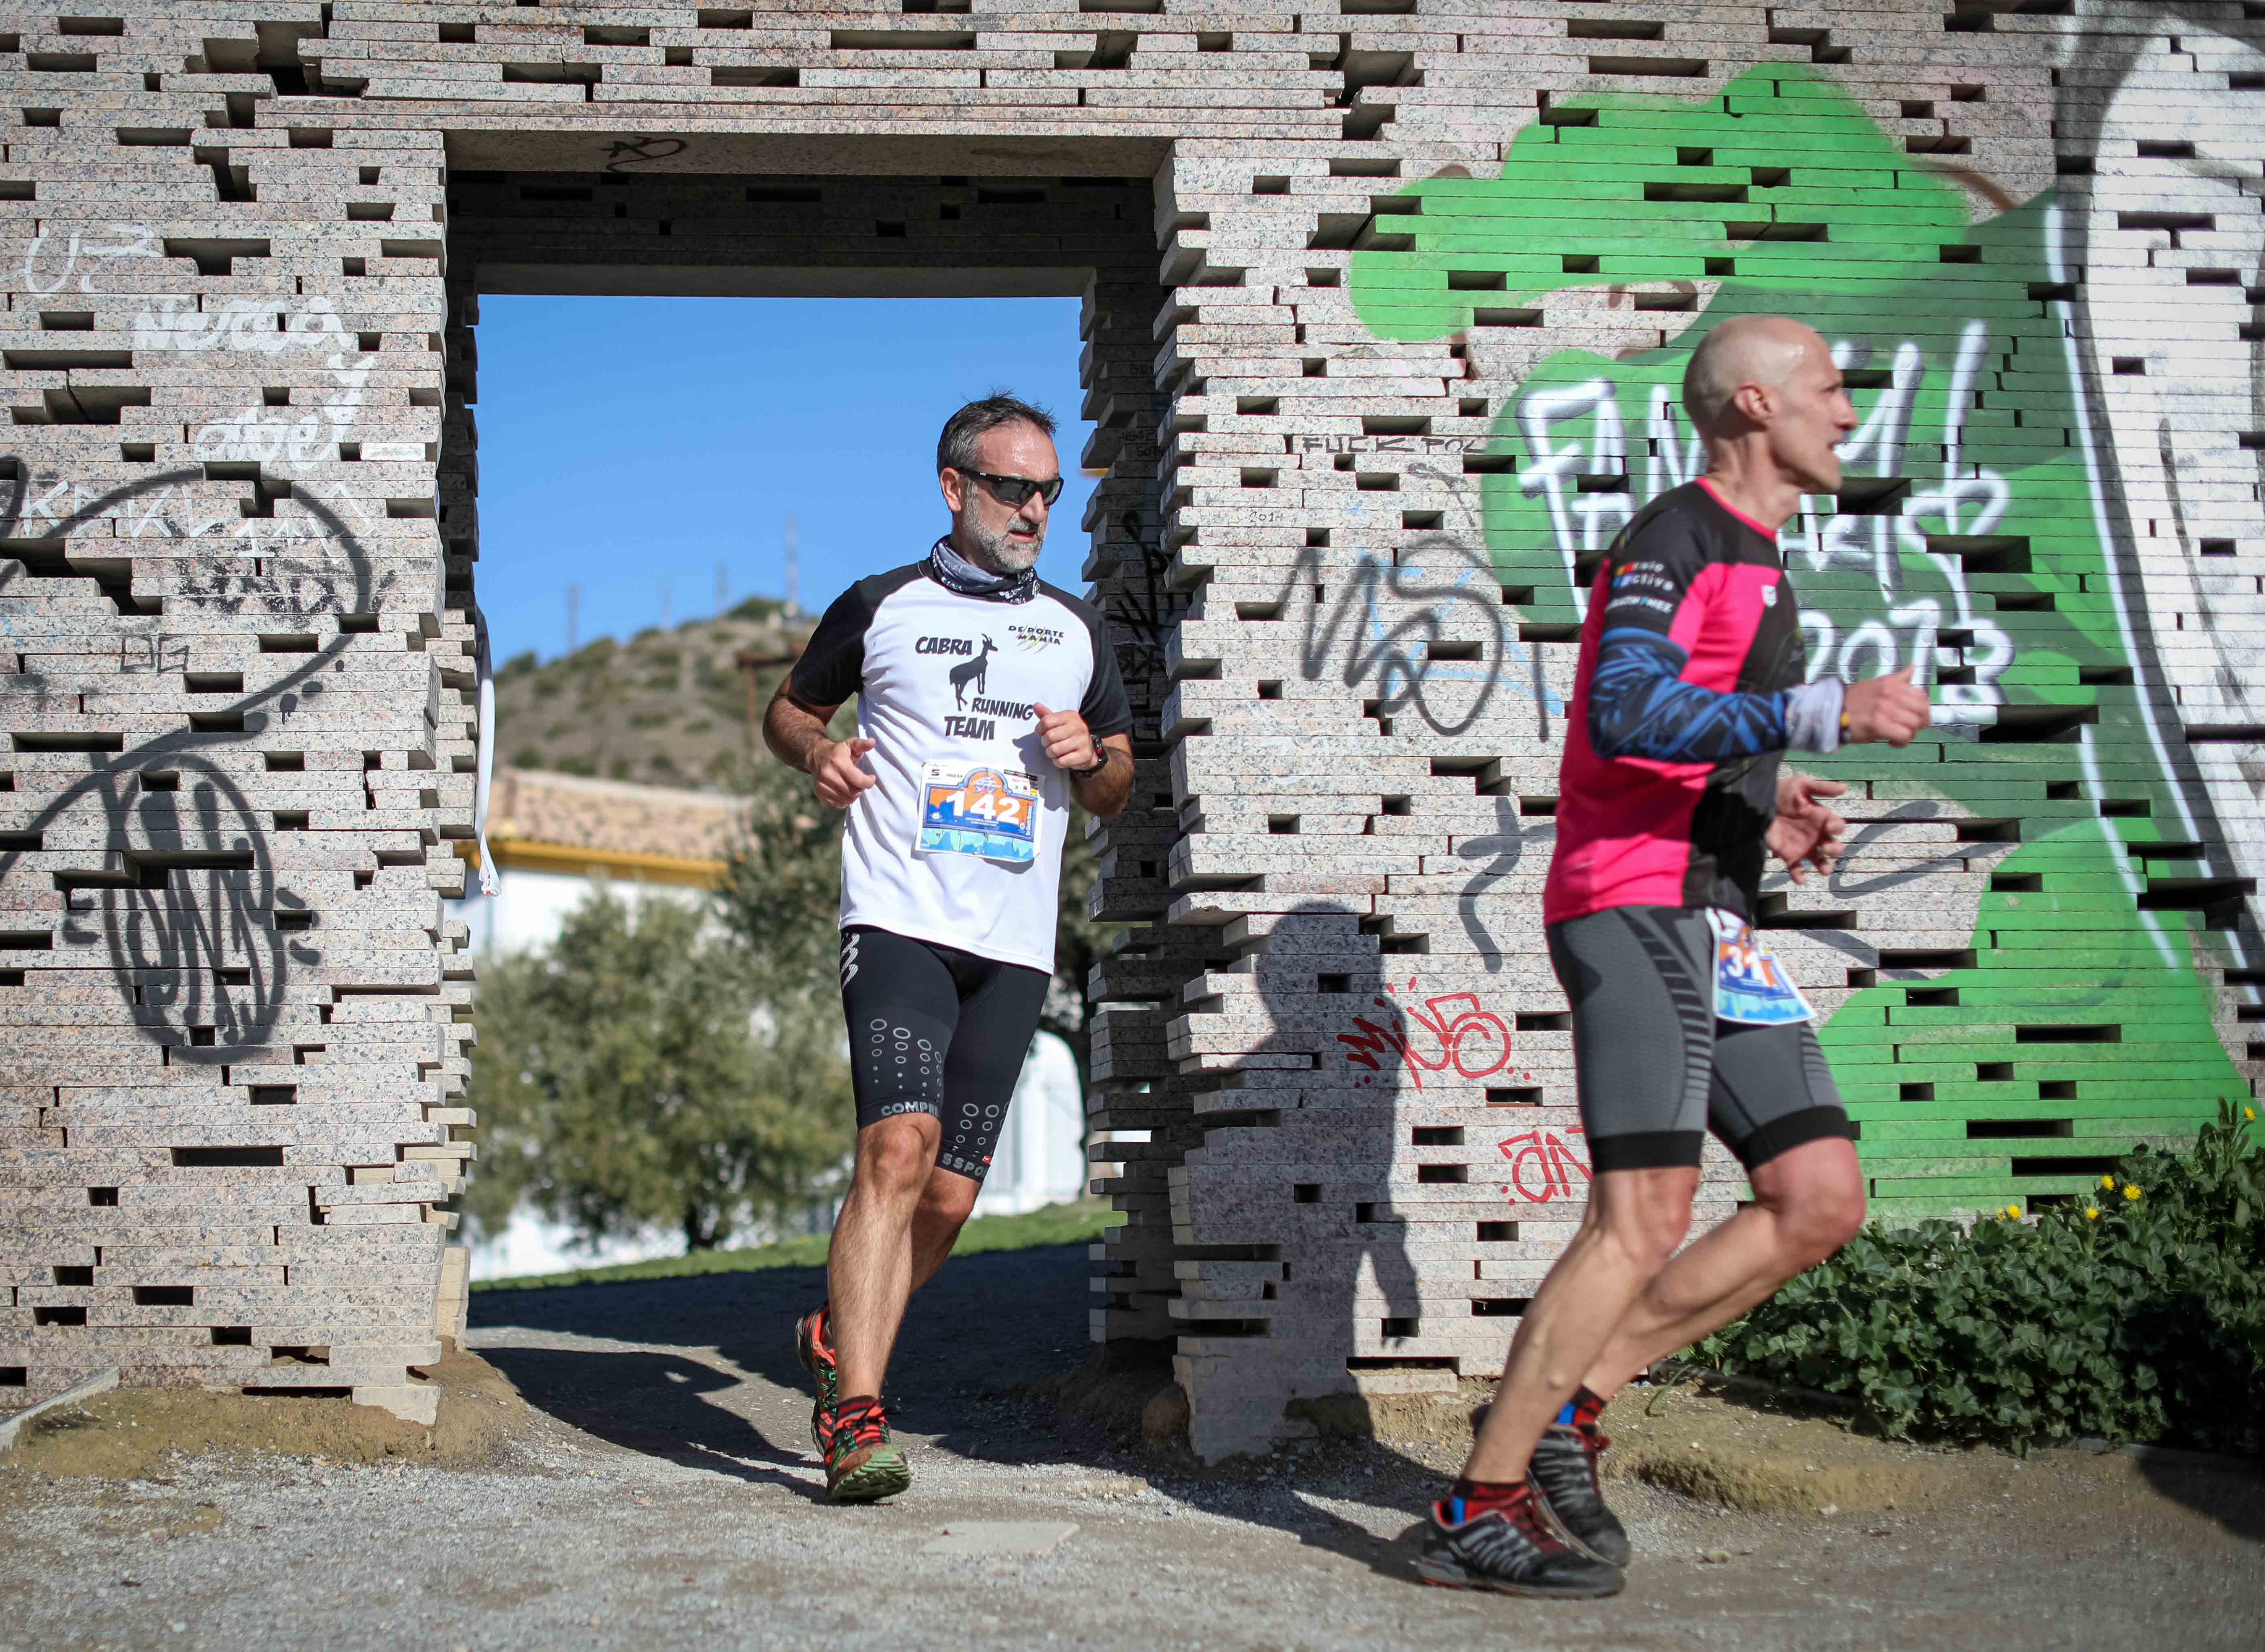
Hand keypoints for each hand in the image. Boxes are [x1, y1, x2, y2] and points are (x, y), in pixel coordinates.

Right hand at [811, 736, 877, 807]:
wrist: (817, 757)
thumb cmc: (839, 751)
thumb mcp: (850, 744)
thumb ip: (862, 744)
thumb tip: (872, 742)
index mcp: (838, 762)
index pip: (859, 781)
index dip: (869, 782)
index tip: (871, 778)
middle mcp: (828, 775)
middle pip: (854, 792)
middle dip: (861, 788)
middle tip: (860, 782)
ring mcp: (822, 785)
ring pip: (847, 800)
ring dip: (854, 795)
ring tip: (853, 785)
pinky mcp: (820, 793)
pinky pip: (839, 804)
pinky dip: (845, 799)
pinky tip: (844, 789)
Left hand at [1031, 703, 1098, 772]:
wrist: (1090, 748)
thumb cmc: (1069, 734)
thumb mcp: (1059, 722)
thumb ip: (1046, 715)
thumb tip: (1035, 705)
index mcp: (1070, 716)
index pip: (1046, 721)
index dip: (1039, 729)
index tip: (1042, 733)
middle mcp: (1077, 727)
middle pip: (1049, 737)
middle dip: (1045, 743)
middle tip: (1049, 743)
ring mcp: (1082, 741)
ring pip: (1054, 750)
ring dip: (1051, 753)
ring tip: (1056, 751)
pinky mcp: (1083, 755)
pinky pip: (1061, 761)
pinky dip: (1058, 762)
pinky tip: (1063, 757)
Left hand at [1768, 769, 1846, 885]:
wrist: (1759, 802)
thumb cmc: (1782, 791)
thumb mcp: (1801, 785)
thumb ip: (1822, 787)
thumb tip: (1845, 787)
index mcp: (1822, 819)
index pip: (1836, 826)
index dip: (1837, 828)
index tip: (1832, 827)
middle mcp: (1816, 835)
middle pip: (1832, 846)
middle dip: (1834, 849)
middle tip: (1828, 849)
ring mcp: (1803, 846)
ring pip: (1818, 860)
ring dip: (1823, 865)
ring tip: (1825, 871)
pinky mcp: (1788, 854)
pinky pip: (1796, 868)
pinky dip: (1798, 875)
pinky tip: (1800, 879)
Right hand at [1842, 665, 1930, 746]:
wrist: (1833, 711)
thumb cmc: (1856, 700)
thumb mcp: (1878, 683)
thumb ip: (1898, 679)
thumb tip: (1913, 667)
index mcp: (1892, 683)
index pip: (1922, 696)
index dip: (1924, 710)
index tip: (1916, 717)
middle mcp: (1891, 693)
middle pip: (1921, 711)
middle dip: (1920, 723)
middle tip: (1909, 729)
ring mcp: (1884, 708)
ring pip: (1914, 724)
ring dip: (1909, 734)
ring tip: (1897, 735)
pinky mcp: (1878, 724)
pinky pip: (1903, 735)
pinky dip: (1901, 742)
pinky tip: (1891, 741)